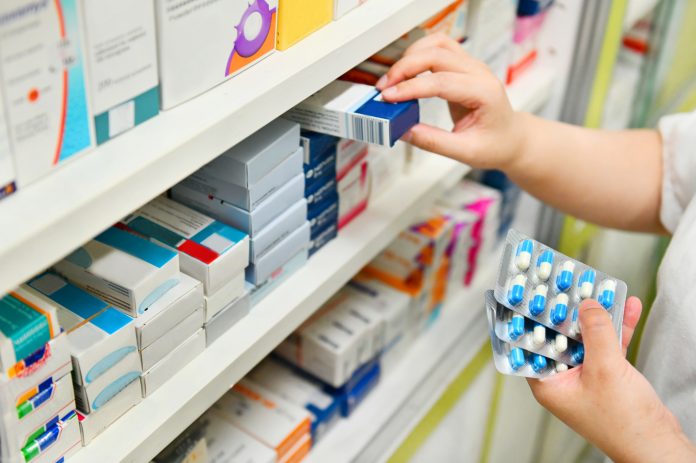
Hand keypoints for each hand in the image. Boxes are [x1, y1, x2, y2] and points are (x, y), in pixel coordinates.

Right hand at [376, 33, 525, 169]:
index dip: (411, 88)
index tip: (388, 98)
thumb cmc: (495, 144)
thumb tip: (403, 131)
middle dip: (405, 68)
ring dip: (411, 56)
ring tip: (393, 79)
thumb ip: (433, 142)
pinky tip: (406, 71)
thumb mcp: (465, 152)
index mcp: (484, 93)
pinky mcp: (463, 66)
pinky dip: (419, 54)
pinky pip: (439, 48)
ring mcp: (472, 66)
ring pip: (437, 44)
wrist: (511, 138)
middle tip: (384, 89)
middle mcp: (479, 73)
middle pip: (437, 55)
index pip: (441, 82)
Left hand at [529, 298, 695, 462]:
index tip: (531, 294)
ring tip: (599, 287)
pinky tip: (627, 307)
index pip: (530, 345)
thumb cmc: (624, 422)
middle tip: (567, 284)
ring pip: (586, 338)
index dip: (531, 318)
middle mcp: (562, 379)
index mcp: (548, 383)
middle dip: (567, 311)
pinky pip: (607, 346)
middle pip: (559, 337)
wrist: (658, 445)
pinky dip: (617, 328)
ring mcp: (585, 377)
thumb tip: (586, 304)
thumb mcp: (606, 369)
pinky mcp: (608, 376)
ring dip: (596, 315)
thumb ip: (595, 334)